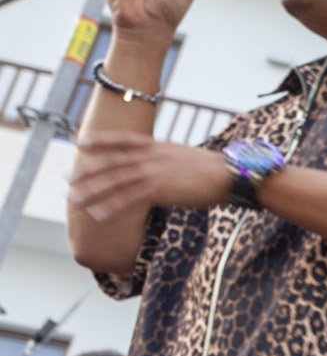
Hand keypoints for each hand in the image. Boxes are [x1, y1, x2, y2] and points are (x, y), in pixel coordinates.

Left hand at [67, 129, 229, 219]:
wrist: (231, 174)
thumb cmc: (215, 170)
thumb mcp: (186, 157)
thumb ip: (168, 159)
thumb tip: (161, 164)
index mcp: (158, 146)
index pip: (123, 140)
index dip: (100, 141)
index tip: (80, 143)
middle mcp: (151, 156)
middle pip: (111, 162)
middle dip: (87, 170)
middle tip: (66, 178)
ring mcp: (154, 172)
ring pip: (115, 181)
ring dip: (91, 191)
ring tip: (73, 199)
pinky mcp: (159, 189)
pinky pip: (129, 199)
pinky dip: (111, 206)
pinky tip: (98, 215)